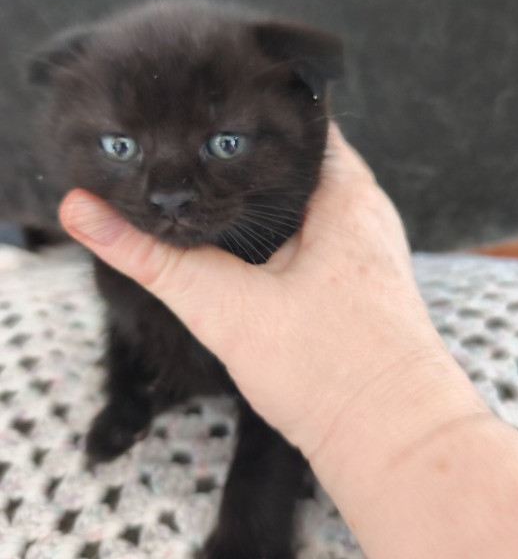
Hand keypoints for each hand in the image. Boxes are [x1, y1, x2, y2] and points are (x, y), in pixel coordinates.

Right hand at [59, 125, 457, 459]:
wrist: (393, 444)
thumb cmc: (332, 373)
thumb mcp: (226, 308)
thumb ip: (152, 258)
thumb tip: (82, 210)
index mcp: (345, 192)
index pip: (291, 120)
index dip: (235, 118)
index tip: (187, 113)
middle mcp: (362, 210)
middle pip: (287, 163)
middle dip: (234, 165)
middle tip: (176, 156)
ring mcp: (362, 247)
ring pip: (294, 206)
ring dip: (252, 206)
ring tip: (196, 195)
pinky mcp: (354, 282)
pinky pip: (306, 241)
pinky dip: (270, 241)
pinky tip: (236, 254)